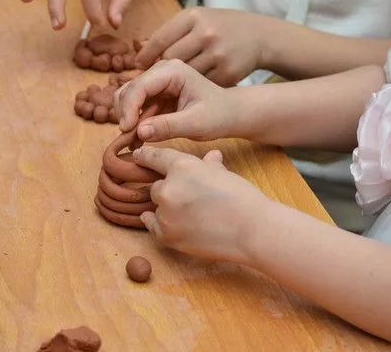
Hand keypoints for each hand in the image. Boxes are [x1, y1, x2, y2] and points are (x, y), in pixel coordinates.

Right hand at [113, 59, 236, 142]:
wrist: (229, 113)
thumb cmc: (218, 115)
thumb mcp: (196, 124)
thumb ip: (168, 127)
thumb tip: (139, 132)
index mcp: (173, 71)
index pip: (140, 86)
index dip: (129, 109)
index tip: (128, 131)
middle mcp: (161, 71)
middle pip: (128, 90)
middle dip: (125, 114)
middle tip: (130, 140)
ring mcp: (156, 81)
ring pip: (127, 98)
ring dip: (127, 120)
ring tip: (134, 142)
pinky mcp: (155, 93)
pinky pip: (135, 107)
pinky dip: (133, 122)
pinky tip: (139, 139)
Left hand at [134, 147, 269, 261]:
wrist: (251, 230)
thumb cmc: (242, 198)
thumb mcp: (224, 173)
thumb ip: (209, 165)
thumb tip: (211, 157)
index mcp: (182, 166)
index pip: (155, 157)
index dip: (145, 157)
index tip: (138, 156)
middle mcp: (168, 187)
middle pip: (156, 186)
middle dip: (168, 190)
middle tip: (186, 197)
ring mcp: (165, 213)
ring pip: (157, 206)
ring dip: (167, 208)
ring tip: (191, 214)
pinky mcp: (167, 235)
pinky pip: (153, 225)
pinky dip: (159, 223)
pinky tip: (169, 222)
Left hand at [135, 7, 267, 85]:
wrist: (260, 36)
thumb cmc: (221, 27)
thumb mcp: (196, 19)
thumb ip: (169, 33)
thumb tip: (138, 50)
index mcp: (194, 17)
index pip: (159, 39)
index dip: (145, 56)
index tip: (139, 65)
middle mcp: (206, 34)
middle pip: (169, 59)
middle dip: (159, 69)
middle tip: (153, 77)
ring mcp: (218, 54)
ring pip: (184, 75)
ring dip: (175, 81)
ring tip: (171, 83)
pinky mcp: (228, 74)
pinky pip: (200, 85)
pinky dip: (194, 88)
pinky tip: (192, 87)